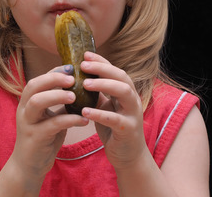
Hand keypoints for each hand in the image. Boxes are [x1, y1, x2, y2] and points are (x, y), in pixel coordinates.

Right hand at [10, 65, 88, 183]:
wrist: (29, 166)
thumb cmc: (43, 137)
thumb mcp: (49, 116)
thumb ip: (58, 102)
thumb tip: (79, 85)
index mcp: (27, 102)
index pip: (38, 79)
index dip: (54, 72)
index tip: (71, 67)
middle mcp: (24, 109)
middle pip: (33, 86)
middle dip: (53, 79)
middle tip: (73, 79)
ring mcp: (27, 123)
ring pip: (37, 102)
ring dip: (57, 96)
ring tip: (75, 97)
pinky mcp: (35, 138)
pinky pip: (52, 124)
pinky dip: (70, 120)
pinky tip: (84, 120)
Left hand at [80, 52, 147, 171]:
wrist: (128, 156)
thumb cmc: (114, 128)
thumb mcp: (105, 106)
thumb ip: (97, 92)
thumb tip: (78, 77)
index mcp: (126, 92)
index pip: (115, 70)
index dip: (101, 61)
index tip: (84, 54)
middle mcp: (132, 99)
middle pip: (122, 76)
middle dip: (102, 69)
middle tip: (83, 66)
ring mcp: (133, 113)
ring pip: (124, 92)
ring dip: (104, 85)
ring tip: (84, 84)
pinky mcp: (128, 129)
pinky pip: (115, 118)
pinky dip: (99, 114)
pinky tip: (84, 111)